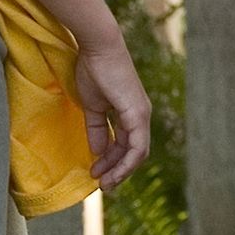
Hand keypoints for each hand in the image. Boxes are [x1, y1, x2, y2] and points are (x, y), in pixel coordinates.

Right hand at [73, 35, 150, 189]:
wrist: (98, 49)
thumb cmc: (94, 71)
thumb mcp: (92, 106)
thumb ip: (96, 129)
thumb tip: (97, 152)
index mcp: (131, 113)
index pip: (127, 144)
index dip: (112, 161)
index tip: (96, 173)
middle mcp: (141, 115)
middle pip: (135, 152)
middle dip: (118, 171)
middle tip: (102, 186)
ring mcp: (142, 114)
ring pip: (138, 153)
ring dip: (121, 171)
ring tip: (104, 183)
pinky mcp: (138, 113)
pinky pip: (137, 146)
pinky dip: (125, 161)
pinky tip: (110, 170)